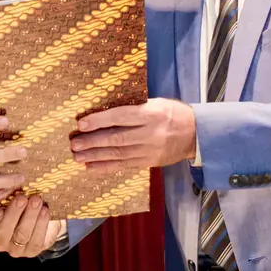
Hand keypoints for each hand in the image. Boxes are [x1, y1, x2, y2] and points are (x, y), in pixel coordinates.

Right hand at [0, 194, 60, 257]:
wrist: (41, 215)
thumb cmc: (20, 203)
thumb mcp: (8, 198)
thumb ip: (4, 194)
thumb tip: (6, 180)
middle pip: (3, 232)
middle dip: (13, 213)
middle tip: (21, 198)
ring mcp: (15, 248)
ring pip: (21, 234)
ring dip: (30, 216)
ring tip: (36, 200)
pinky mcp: (32, 250)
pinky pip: (36, 239)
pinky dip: (41, 223)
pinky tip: (44, 211)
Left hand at [69, 98, 195, 172]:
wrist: (196, 134)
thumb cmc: (173, 113)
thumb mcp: (156, 103)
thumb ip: (134, 108)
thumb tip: (103, 111)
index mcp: (151, 114)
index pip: (120, 117)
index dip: (99, 121)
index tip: (81, 124)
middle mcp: (150, 133)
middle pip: (116, 139)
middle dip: (93, 142)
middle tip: (74, 144)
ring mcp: (149, 150)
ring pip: (118, 154)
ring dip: (95, 156)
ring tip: (77, 156)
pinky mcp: (148, 162)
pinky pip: (124, 165)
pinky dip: (106, 167)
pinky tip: (91, 167)